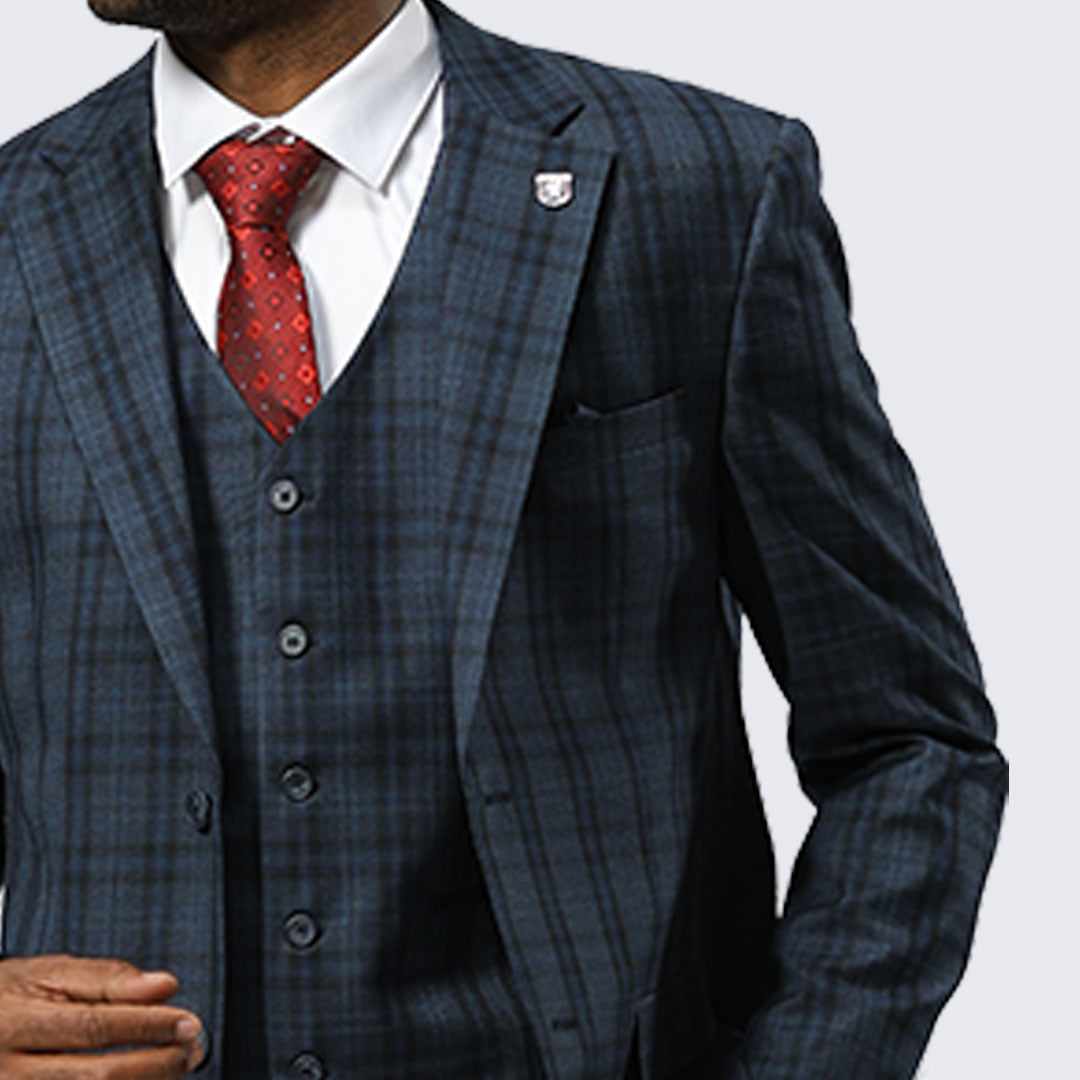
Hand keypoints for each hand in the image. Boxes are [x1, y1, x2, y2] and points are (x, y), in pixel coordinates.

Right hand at [0, 955, 203, 1077]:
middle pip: (95, 1076)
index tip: (188, 1023)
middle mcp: (6, 1072)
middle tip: (192, 1049)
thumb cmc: (6, 999)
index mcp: (13, 1024)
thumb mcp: (47, 973)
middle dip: (155, 1064)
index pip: (93, 1026)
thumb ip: (108, 978)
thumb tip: (164, 987)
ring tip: (177, 1065)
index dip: (147, 1026)